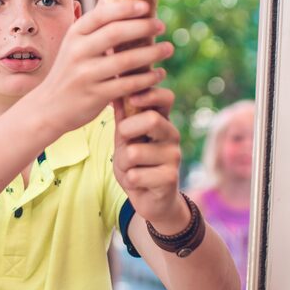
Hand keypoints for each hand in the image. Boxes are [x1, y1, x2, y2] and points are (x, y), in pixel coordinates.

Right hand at [34, 0, 173, 136]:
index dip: (125, 8)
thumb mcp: (74, 44)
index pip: (101, 15)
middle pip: (115, 33)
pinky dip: (146, 79)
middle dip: (143, 27)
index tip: (146, 6)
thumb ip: (94, 23)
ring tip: (168, 48)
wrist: (50, 107)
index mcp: (74, 34)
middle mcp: (77, 52)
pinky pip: (127, 85)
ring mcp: (85, 75)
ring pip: (125, 61)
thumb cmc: (70, 70)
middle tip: (161, 25)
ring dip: (151, 53)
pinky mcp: (95, 96)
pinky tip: (159, 74)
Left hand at [111, 86, 186, 230]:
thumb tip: (116, 89)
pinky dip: (129, 180)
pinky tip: (139, 183)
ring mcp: (174, 156)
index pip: (166, 98)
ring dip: (123, 163)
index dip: (149, 94)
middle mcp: (172, 135)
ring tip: (131, 168)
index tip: (132, 98)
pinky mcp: (170, 178)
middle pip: (151, 119)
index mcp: (162, 121)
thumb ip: (122, 117)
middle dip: (127, 130)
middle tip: (125, 142)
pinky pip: (135, 175)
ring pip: (134, 152)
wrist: (152, 200)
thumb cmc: (137, 165)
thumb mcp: (125, 139)